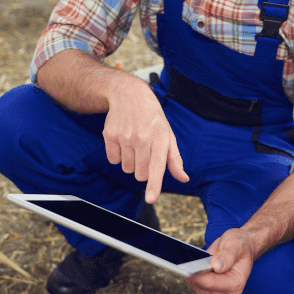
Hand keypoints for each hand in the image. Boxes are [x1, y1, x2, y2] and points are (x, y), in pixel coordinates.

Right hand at [101, 78, 188, 202]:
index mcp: (160, 138)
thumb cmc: (153, 118)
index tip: (151, 199)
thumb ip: (174, 159)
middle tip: (145, 152)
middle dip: (144, 170)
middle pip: (141, 174)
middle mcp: (142, 138)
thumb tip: (184, 178)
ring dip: (131, 162)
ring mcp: (125, 137)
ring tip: (134, 144)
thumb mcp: (168, 135)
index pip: (157, 167)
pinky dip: (118, 156)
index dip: (154, 185)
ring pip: (127, 169)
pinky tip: (123, 141)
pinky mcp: (110, 135)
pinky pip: (113, 160)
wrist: (130, 95)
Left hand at [185, 228, 255, 293]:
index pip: (213, 283)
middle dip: (195, 278)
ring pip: (200, 289)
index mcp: (237, 282)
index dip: (199, 277)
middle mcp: (229, 288)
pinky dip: (193, 278)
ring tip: (187, 266)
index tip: (187, 270)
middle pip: (206, 289)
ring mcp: (220, 288)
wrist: (239, 244)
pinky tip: (190, 268)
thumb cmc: (240, 244)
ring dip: (193, 279)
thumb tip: (216, 266)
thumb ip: (227, 256)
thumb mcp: (235, 245)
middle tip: (185, 266)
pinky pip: (199, 286)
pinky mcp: (212, 285)